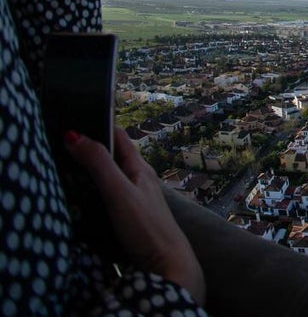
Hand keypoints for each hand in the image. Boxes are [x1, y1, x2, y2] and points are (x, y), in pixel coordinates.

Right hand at [65, 127, 206, 304]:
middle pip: (114, 155)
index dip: (100, 123)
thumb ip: (99, 164)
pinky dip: (97, 191)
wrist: (167, 263)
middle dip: (94, 146)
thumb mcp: (119, 191)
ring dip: (96, 169)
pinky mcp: (131, 216)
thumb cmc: (147, 226)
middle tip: (69, 141)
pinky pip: (111, 195)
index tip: (80, 114)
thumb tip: (74, 134)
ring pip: (113, 176)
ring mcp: (136, 198)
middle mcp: (139, 179)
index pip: (118, 136)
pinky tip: (87, 197)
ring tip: (74, 164)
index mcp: (139, 168)